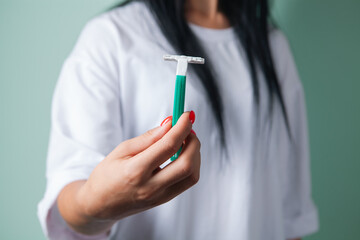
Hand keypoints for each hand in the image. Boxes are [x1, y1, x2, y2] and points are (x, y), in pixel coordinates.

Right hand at [57, 111, 200, 234]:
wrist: (99, 205)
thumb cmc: (106, 175)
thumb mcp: (121, 150)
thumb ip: (148, 137)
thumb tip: (169, 124)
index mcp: (135, 171)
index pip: (168, 146)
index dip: (182, 127)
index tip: (187, 115)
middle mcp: (150, 187)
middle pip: (186, 163)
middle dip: (193, 141)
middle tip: (187, 128)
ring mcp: (159, 197)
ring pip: (192, 175)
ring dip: (195, 154)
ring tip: (185, 141)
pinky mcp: (164, 201)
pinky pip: (186, 182)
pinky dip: (191, 165)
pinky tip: (182, 154)